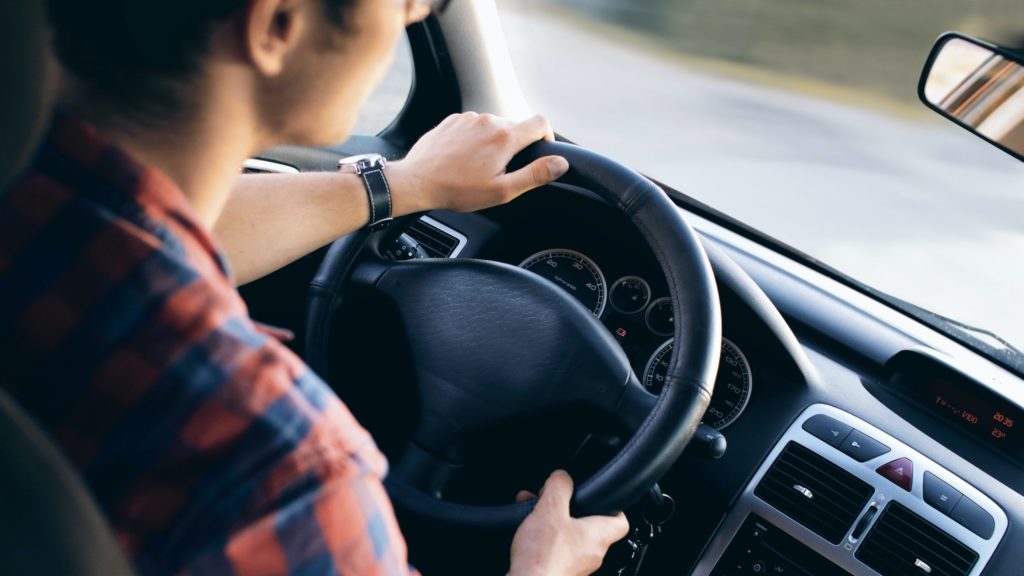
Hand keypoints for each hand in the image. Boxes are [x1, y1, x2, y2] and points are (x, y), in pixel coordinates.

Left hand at [387, 112, 568, 214]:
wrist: (417, 181)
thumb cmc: (457, 190)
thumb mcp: (502, 190)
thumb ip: (535, 175)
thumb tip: (560, 164)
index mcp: (505, 137)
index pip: (541, 123)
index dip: (546, 137)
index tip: (539, 152)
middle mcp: (488, 120)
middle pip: (515, 127)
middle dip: (514, 147)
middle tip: (500, 172)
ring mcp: (468, 118)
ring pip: (493, 126)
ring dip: (493, 143)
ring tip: (478, 167)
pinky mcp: (453, 120)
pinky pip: (473, 126)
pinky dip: (474, 140)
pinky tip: (463, 159)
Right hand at [509, 470, 629, 575]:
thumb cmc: (544, 557)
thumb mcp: (550, 509)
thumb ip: (559, 487)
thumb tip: (562, 476)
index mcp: (598, 536)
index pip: (620, 521)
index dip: (613, 506)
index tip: (600, 497)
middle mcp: (592, 553)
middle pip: (589, 526)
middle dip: (569, 510)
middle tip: (554, 500)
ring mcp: (576, 566)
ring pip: (569, 536)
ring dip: (553, 522)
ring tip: (534, 512)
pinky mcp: (559, 572)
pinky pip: (556, 550)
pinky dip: (544, 538)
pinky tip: (527, 532)